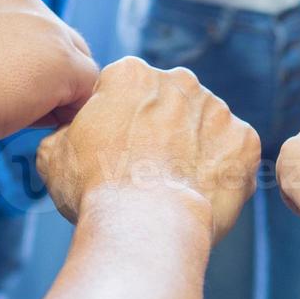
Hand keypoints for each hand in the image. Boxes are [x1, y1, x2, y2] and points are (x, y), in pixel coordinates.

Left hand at [0, 0, 98, 152]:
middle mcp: (47, 21)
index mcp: (63, 64)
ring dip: (22, 33)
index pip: (87, 81)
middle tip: (18, 85)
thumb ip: (39, 108)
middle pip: (70, 43)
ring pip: (34, 15)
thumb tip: (45, 102)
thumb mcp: (7, 125)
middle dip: (53, 64)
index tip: (44, 113)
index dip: (68, 100)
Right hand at [36, 57, 259, 240]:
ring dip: (193, 149)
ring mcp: (217, 110)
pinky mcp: (245, 142)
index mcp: (131, 73)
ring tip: (174, 187)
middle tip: (147, 170)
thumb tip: (73, 132)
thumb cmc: (95, 188)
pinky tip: (200, 194)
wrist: (146, 225)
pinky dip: (222, 171)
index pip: (125, 89)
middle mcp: (179, 81)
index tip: (116, 151)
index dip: (119, 122)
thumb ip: (67, 131)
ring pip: (204, 126)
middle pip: (170, 102)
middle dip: (161, 130)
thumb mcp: (54, 153)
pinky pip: (234, 154)